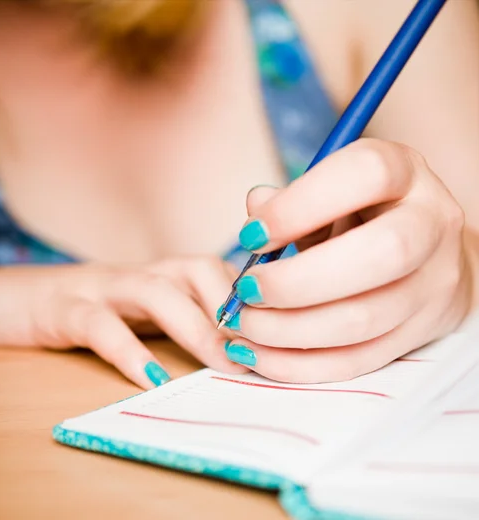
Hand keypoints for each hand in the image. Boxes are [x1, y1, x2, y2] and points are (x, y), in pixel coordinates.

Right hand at [0, 257, 245, 388]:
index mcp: (153, 274)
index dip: (250, 299)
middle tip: (256, 355)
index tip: (276, 338)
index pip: (215, 271)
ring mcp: (95, 286)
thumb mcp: (132, 312)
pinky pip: (97, 323)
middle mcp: (132, 273)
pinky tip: (149, 378)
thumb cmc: (78, 310)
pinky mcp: (59, 307)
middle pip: (195, 270)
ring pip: (153, 290)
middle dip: (233, 310)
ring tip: (220, 364)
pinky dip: (127, 349)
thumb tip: (231, 350)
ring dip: (194, 327)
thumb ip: (174, 321)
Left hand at [223, 138, 474, 382]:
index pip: (365, 175)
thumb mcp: (330, 192)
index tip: (251, 235)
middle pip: (380, 254)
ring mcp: (435, 284)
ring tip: (245, 324)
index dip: (299, 206)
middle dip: (297, 281)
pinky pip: (359, 360)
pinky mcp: (422, 333)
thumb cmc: (362, 215)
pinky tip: (259, 354)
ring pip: (365, 319)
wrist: (425, 252)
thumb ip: (291, 199)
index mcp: (405, 173)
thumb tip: (256, 209)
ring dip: (290, 329)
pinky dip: (300, 363)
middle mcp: (432, 225)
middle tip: (246, 290)